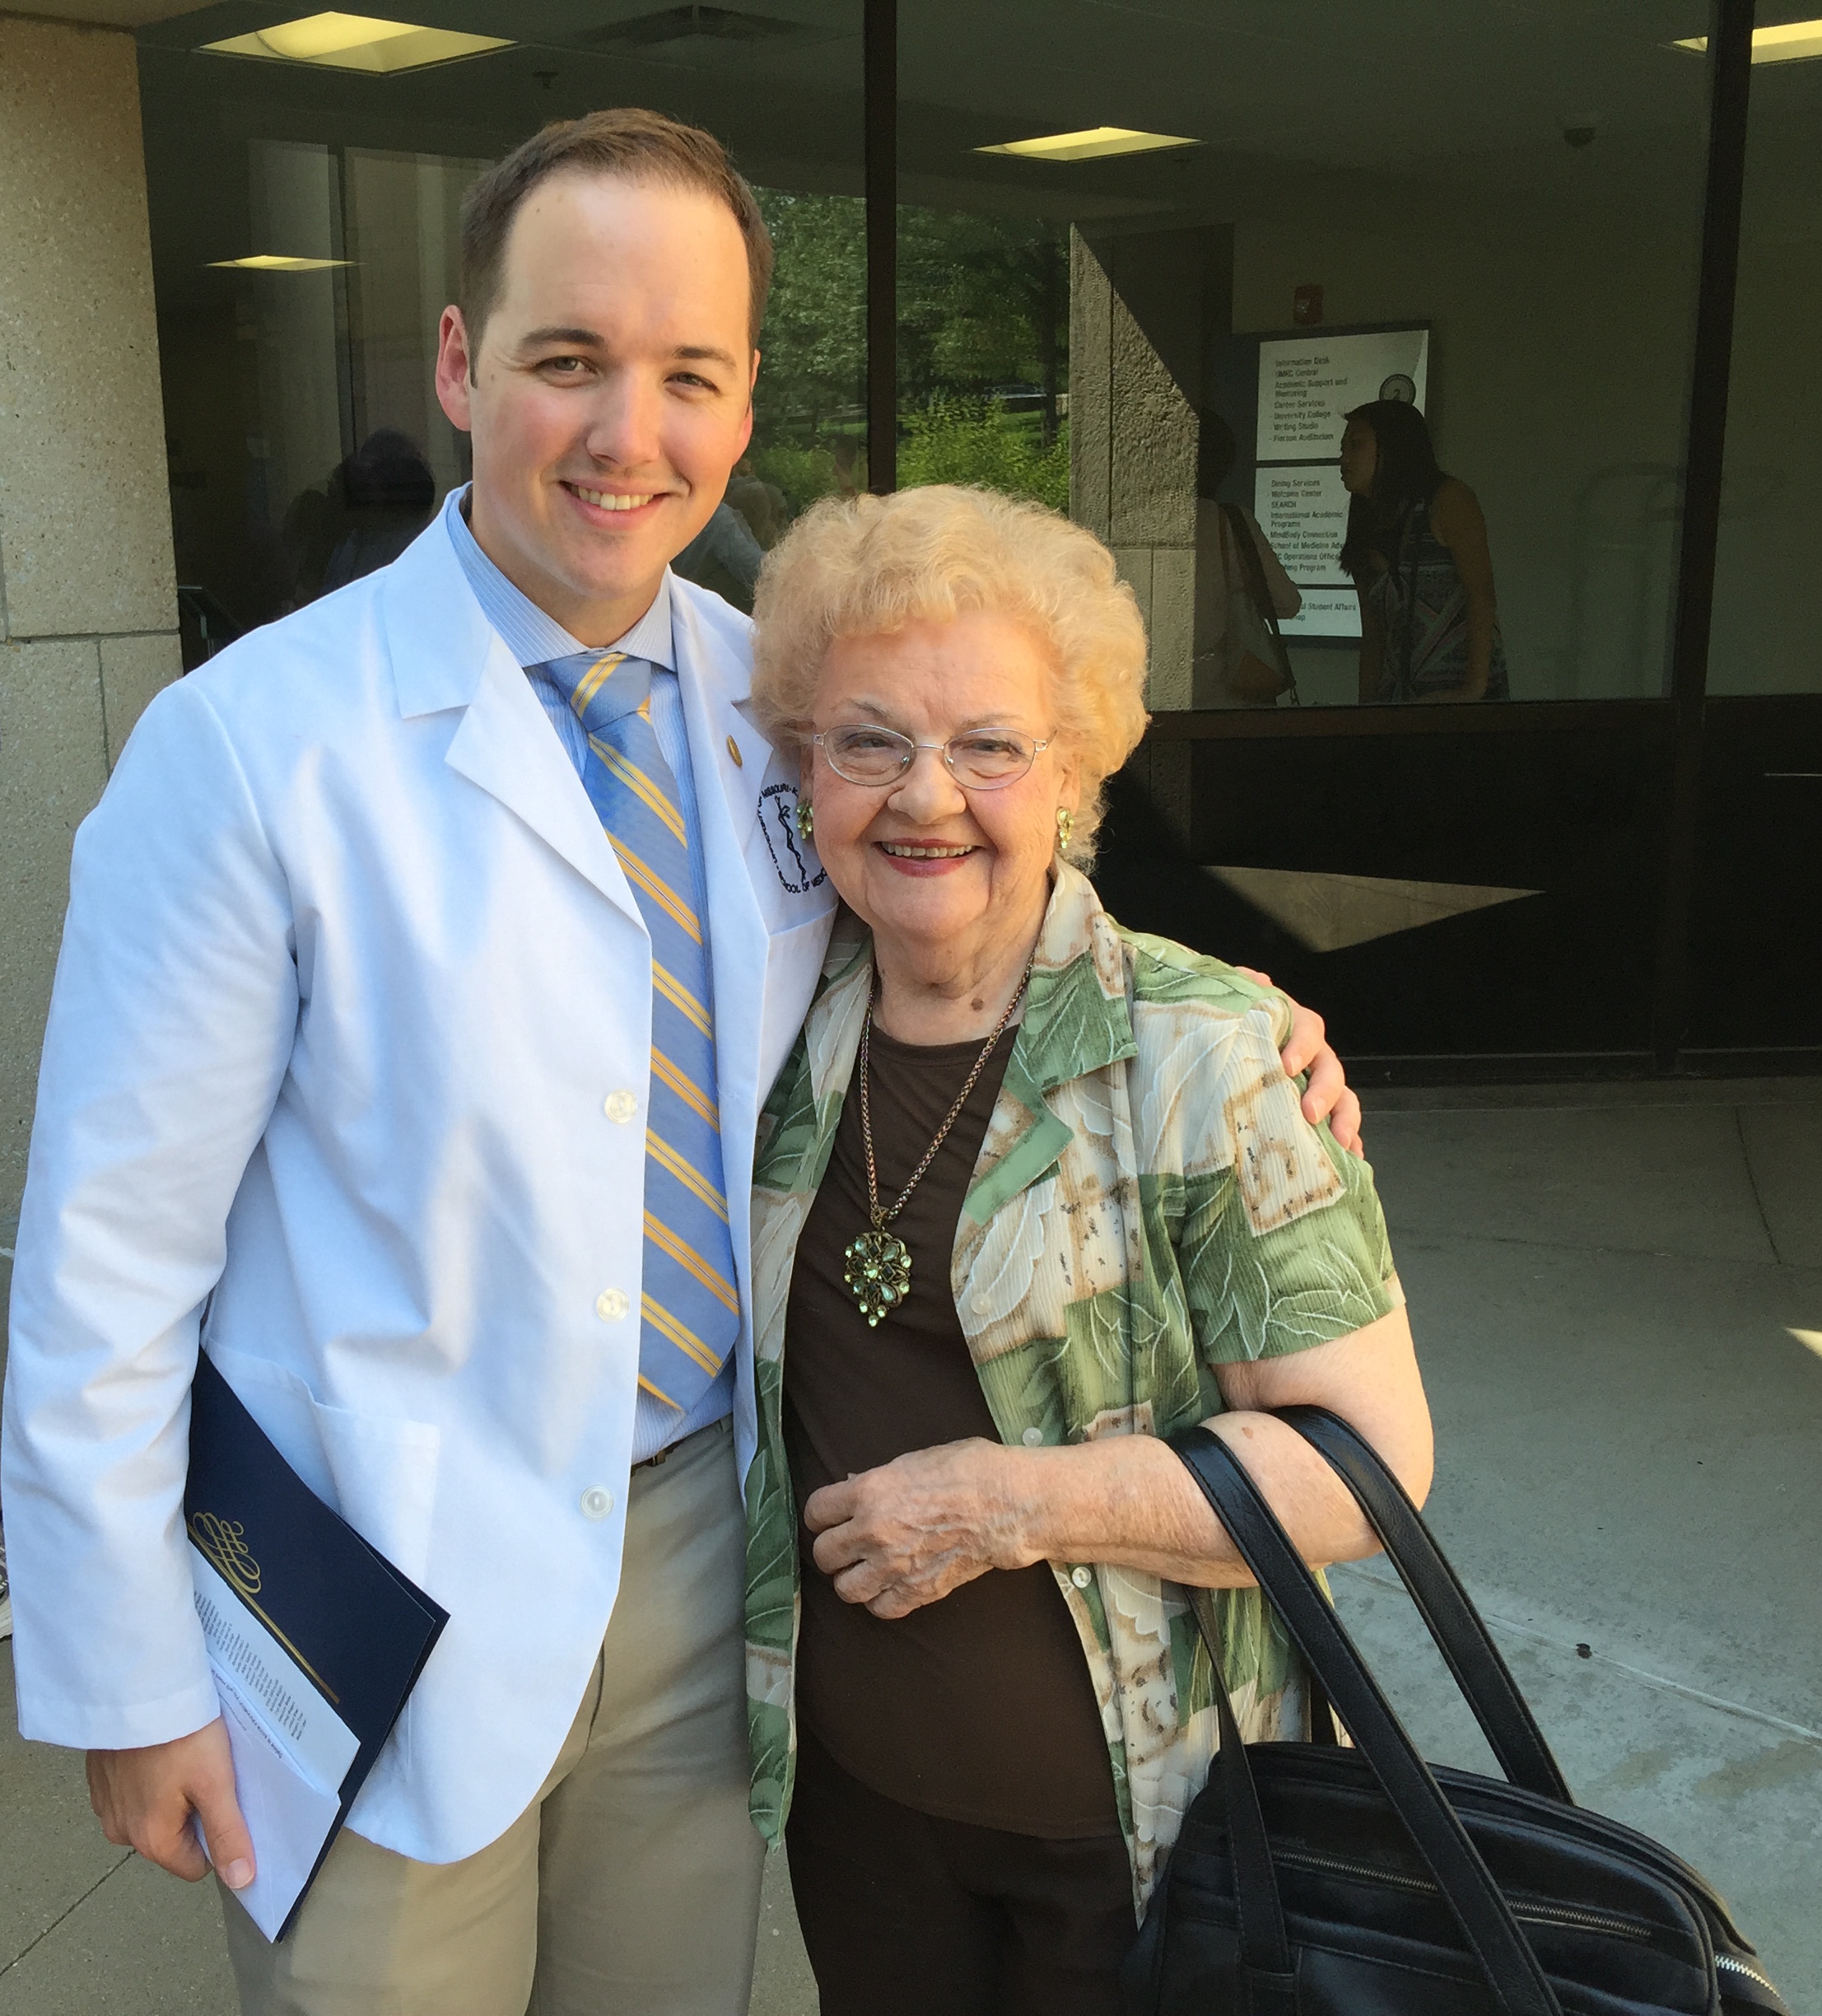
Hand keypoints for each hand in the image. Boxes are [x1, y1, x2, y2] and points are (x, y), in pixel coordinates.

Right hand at [87, 1718, 253, 1888]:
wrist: (136, 1687)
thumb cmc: (180, 1734)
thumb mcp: (215, 1783)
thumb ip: (228, 1834)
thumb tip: (241, 1881)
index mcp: (150, 1840)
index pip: (194, 1865)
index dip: (217, 1835)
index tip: (222, 1798)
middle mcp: (120, 1831)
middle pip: (173, 1839)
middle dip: (194, 1811)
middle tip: (204, 1771)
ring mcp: (105, 1804)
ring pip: (153, 1813)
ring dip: (171, 1792)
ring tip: (183, 1755)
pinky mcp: (99, 1778)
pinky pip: (134, 1790)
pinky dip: (150, 1775)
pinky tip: (161, 1748)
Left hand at [803, 1438, 1027, 1619]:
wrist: (1007, 1505)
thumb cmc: (968, 1471)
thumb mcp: (915, 1460)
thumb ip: (879, 1479)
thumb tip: (854, 1487)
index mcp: (870, 1492)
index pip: (817, 1511)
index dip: (820, 1515)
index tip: (827, 1518)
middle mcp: (874, 1531)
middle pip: (824, 1553)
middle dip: (831, 1549)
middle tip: (845, 1546)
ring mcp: (894, 1565)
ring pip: (845, 1589)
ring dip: (851, 1579)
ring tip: (863, 1570)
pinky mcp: (917, 1590)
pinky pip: (880, 1608)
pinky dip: (880, 1600)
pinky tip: (888, 1587)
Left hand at [1234, 968, 1362, 1155]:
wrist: (1214, 1053)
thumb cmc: (1226, 1031)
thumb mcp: (1228, 1008)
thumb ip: (1240, 991)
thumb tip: (1257, 979)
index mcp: (1291, 1027)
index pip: (1308, 1029)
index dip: (1302, 1045)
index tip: (1286, 1066)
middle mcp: (1310, 1056)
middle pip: (1331, 1068)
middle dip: (1325, 1091)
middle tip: (1310, 1114)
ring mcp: (1314, 1085)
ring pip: (1342, 1099)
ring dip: (1346, 1120)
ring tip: (1342, 1142)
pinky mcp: (1314, 1113)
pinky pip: (1337, 1126)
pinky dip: (1348, 1142)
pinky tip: (1351, 1159)